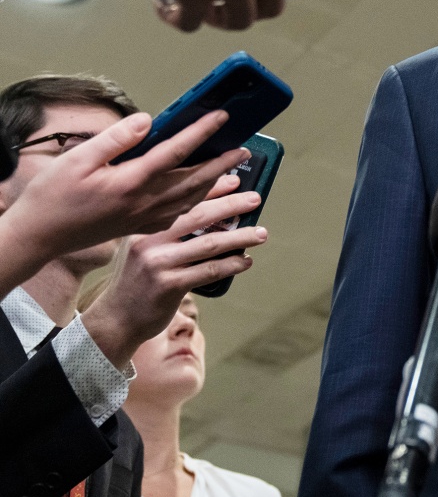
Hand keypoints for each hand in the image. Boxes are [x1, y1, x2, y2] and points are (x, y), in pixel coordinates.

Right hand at [0, 110, 247, 292]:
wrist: (39, 237)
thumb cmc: (53, 196)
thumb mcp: (77, 159)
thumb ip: (115, 139)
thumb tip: (147, 121)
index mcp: (131, 181)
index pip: (176, 151)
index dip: (201, 132)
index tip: (222, 117)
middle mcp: (144, 202)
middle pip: (194, 179)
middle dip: (223, 163)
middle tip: (244, 150)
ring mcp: (144, 218)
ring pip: (191, 200)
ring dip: (216, 186)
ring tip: (235, 175)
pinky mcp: (139, 227)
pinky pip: (179, 216)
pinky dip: (197, 205)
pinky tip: (203, 199)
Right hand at [80, 189, 267, 367]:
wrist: (116, 318)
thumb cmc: (139, 279)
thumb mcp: (144, 248)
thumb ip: (169, 232)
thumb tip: (216, 215)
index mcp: (143, 226)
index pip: (181, 200)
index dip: (210, 188)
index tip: (235, 179)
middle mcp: (148, 240)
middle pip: (197, 216)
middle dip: (231, 205)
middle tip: (255, 198)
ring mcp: (158, 263)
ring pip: (208, 244)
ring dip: (240, 237)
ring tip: (261, 233)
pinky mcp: (169, 286)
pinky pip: (208, 271)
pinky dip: (231, 265)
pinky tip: (246, 261)